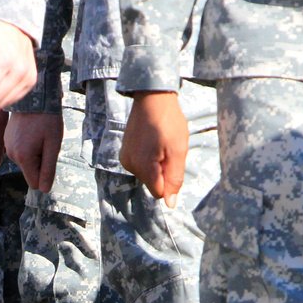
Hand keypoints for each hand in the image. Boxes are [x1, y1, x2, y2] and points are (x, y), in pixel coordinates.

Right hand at [4, 111, 62, 191]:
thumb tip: (43, 190)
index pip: (34, 182)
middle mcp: (11, 154)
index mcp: (23, 157)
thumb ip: (48, 169)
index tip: (49, 153)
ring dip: (34, 152)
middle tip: (45, 140)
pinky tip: (31, 130)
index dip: (45, 173)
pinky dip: (27, 144)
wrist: (34, 96)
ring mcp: (7, 146)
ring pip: (24, 160)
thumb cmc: (48, 120)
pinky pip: (19, 151)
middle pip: (30, 170)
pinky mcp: (6, 139)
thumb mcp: (53, 145)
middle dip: (39, 160)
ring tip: (39, 133)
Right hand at [119, 91, 187, 206]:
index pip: (158, 193)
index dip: (169, 181)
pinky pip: (139, 165)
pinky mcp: (124, 152)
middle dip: (162, 171)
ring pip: (146, 174)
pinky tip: (151, 142)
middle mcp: (130, 166)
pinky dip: (148, 158)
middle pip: (152, 183)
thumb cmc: (168, 123)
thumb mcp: (178, 151)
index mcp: (144, 168)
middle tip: (168, 149)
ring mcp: (125, 159)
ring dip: (156, 164)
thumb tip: (170, 204)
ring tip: (160, 143)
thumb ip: (174, 179)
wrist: (152, 98)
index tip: (173, 161)